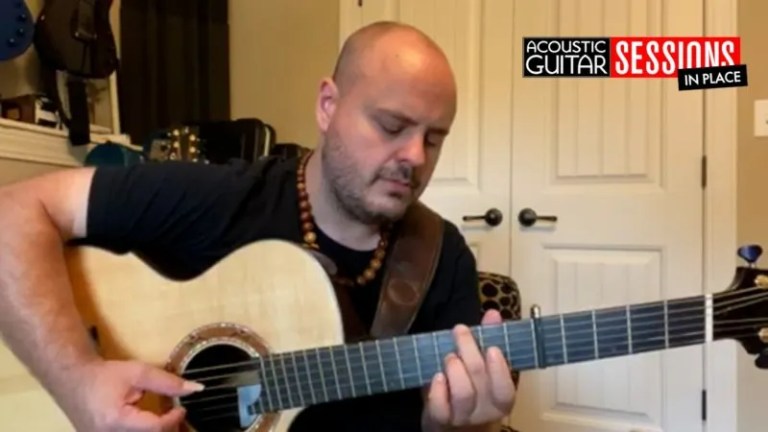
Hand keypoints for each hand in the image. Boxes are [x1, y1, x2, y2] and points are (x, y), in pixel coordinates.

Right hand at [60, 359, 203, 431]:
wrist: (72, 381)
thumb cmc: (104, 376)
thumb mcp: (138, 373)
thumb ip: (167, 382)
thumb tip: (195, 389)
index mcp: (117, 420)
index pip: (155, 428)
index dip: (173, 419)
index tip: (181, 408)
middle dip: (168, 430)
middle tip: (177, 417)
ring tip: (168, 423)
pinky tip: (153, 428)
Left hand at [422, 309, 515, 430]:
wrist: (452, 427)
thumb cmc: (473, 392)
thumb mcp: (483, 370)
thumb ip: (489, 340)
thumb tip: (493, 313)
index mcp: (500, 399)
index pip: (505, 389)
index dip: (500, 369)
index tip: (492, 347)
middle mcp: (484, 411)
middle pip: (481, 382)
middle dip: (470, 351)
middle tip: (460, 330)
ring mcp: (462, 417)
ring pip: (463, 394)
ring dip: (455, 369)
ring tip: (449, 355)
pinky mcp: (440, 420)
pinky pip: (440, 408)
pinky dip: (438, 390)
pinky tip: (435, 376)